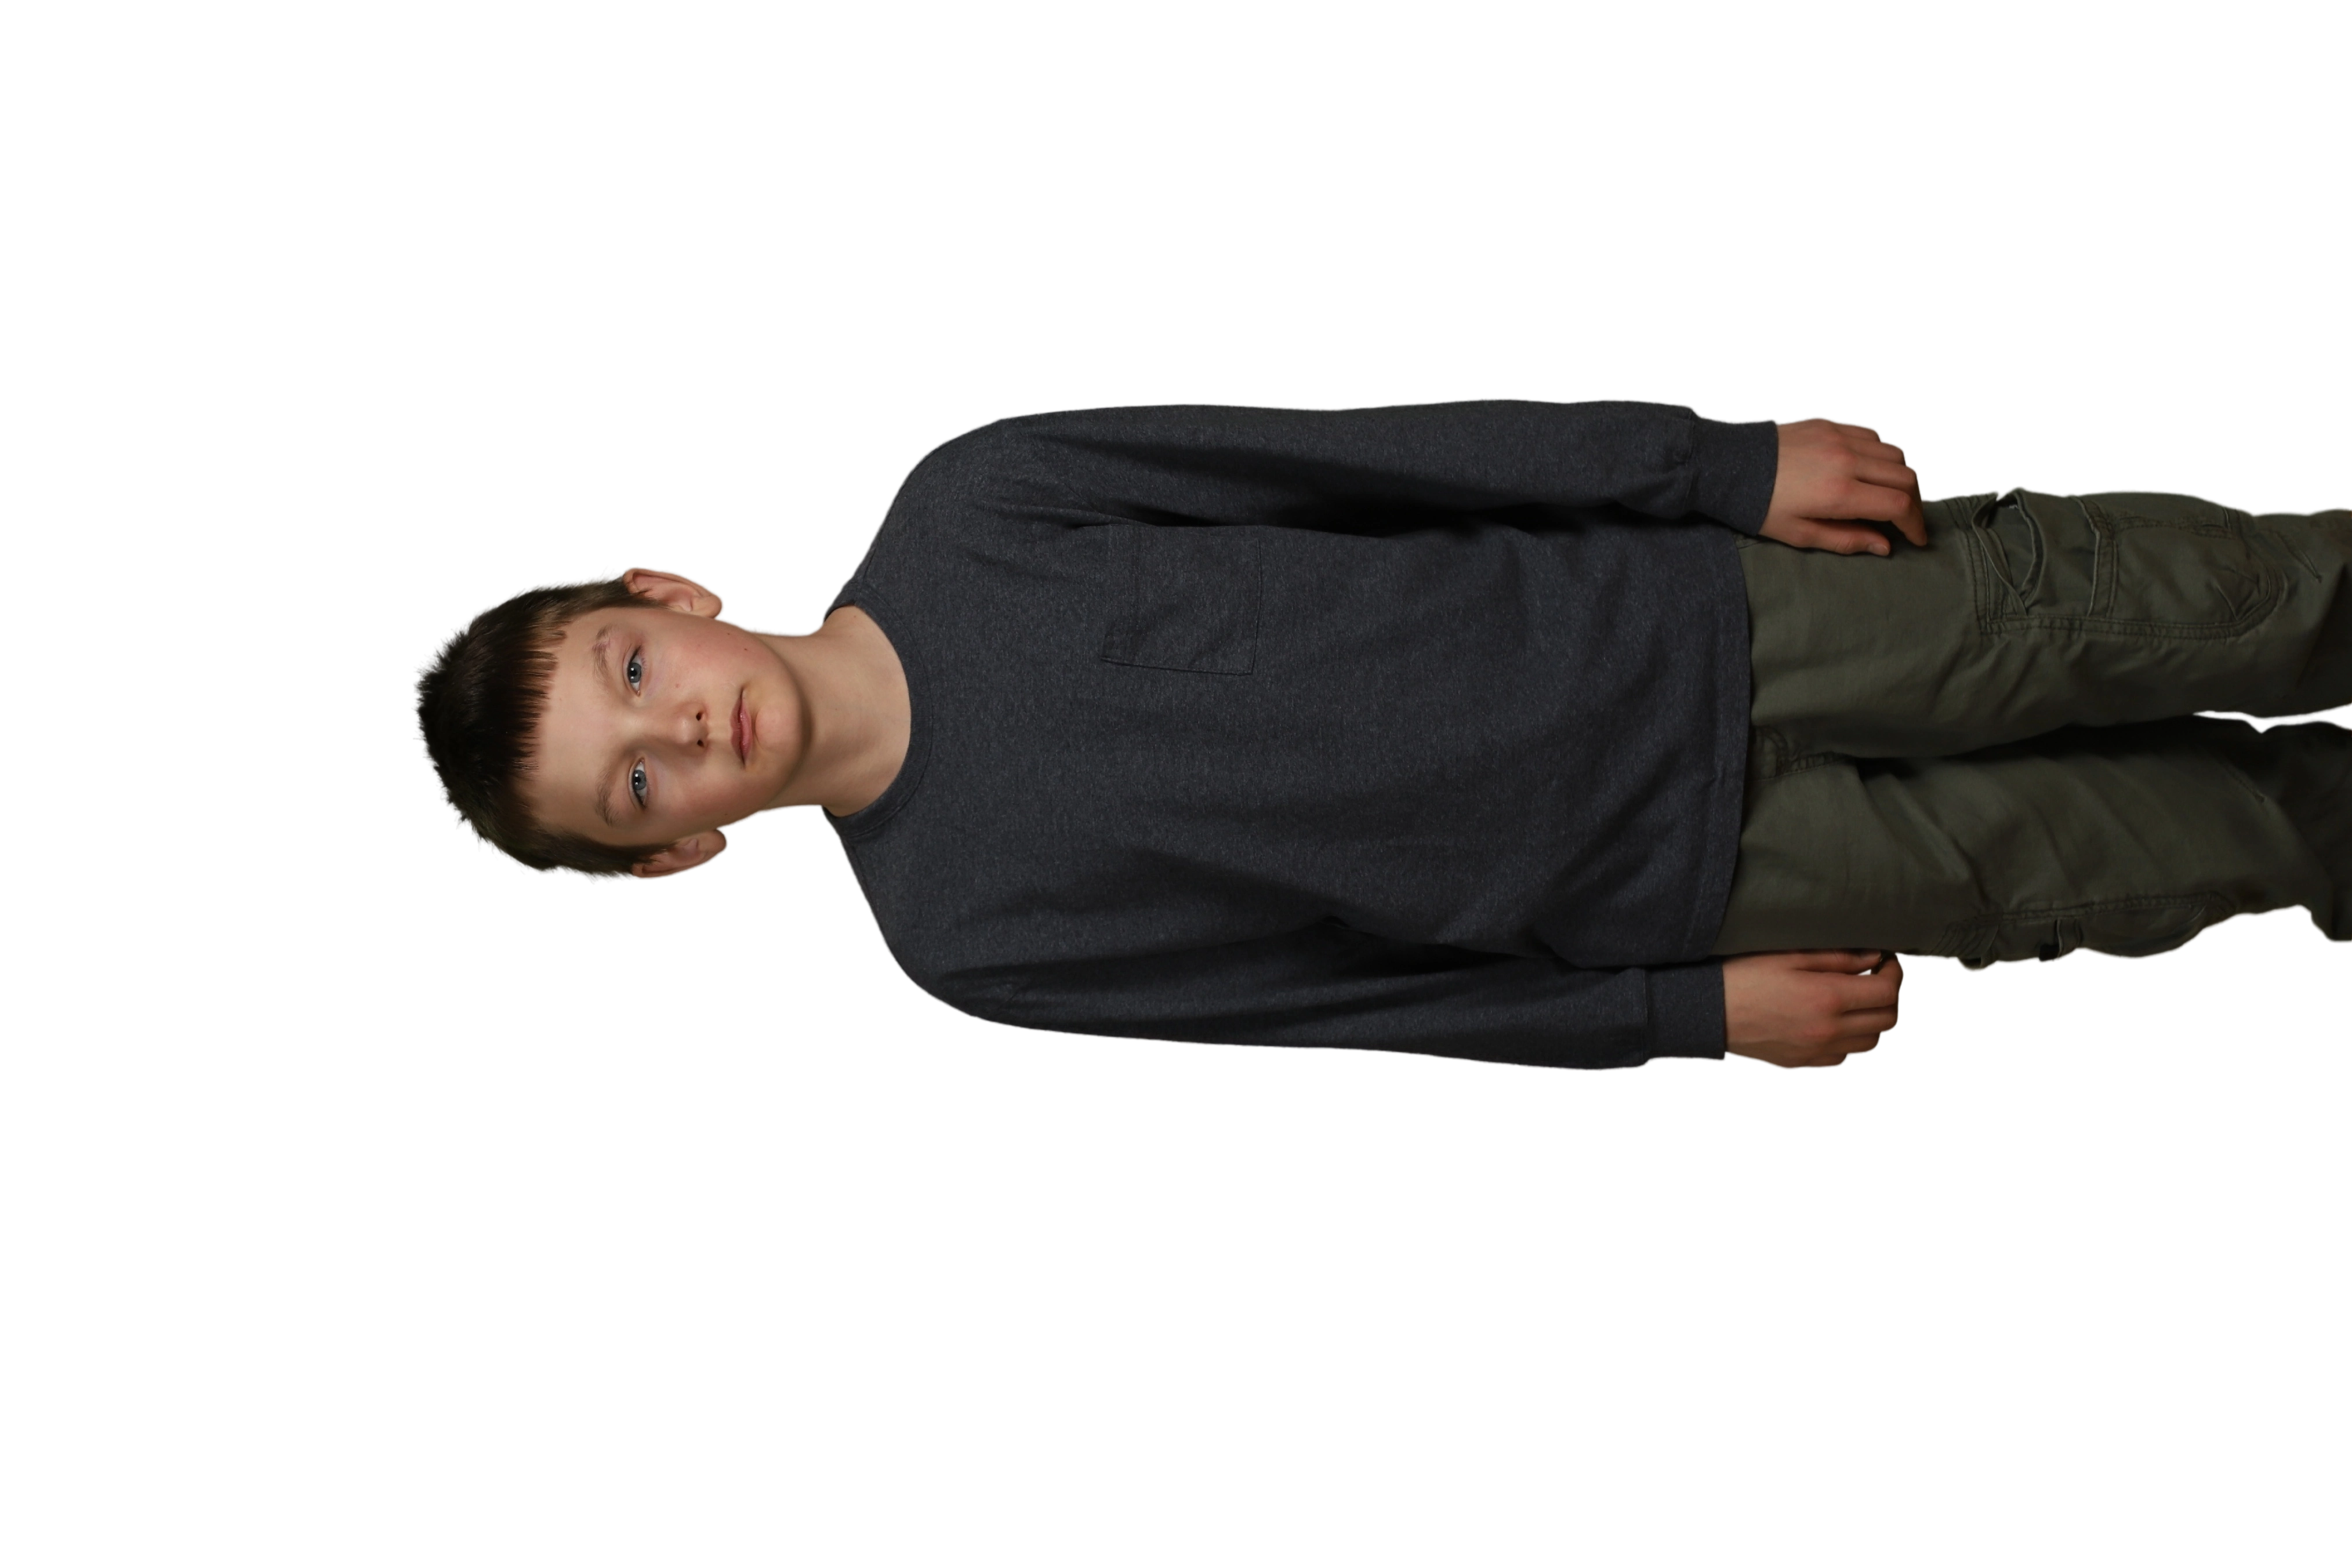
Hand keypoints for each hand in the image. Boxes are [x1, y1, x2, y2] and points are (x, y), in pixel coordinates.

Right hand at [1721, 948, 1905, 1071]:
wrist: (1707, 1013)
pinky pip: (1844, 1057)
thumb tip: (1872, 957)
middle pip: (1885, 1019)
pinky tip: (1833, 1024)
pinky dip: (1848, 1041)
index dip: (1894, 972)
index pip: (1886, 991)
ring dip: (1871, 1021)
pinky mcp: (1804, 1063)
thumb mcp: (1788, 956)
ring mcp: (1818, 1051)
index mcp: (1827, 998)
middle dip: (1887, 996)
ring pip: (1870, 1043)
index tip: (1886, 961)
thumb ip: (1836, 958)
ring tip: (1856, 1003)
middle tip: (1875, 980)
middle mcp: (1829, 1030)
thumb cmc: (1743, 977)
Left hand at [1761, 416, 1928, 556]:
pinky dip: (1881, 452)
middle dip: (1913, 502)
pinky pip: (1873, 435)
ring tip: (1888, 493)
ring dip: (1900, 475)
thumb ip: (1845, 539)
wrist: (1726, 464)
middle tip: (1904, 519)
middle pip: (1906, 478)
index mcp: (1839, 493)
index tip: (1916, 538)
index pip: (1899, 506)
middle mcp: (1846, 460)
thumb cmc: (1758, 505)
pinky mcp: (1830, 423)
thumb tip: (1884, 546)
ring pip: (1895, 453)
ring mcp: (1840, 437)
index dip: (1915, 525)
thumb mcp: (1798, 534)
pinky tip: (1869, 468)